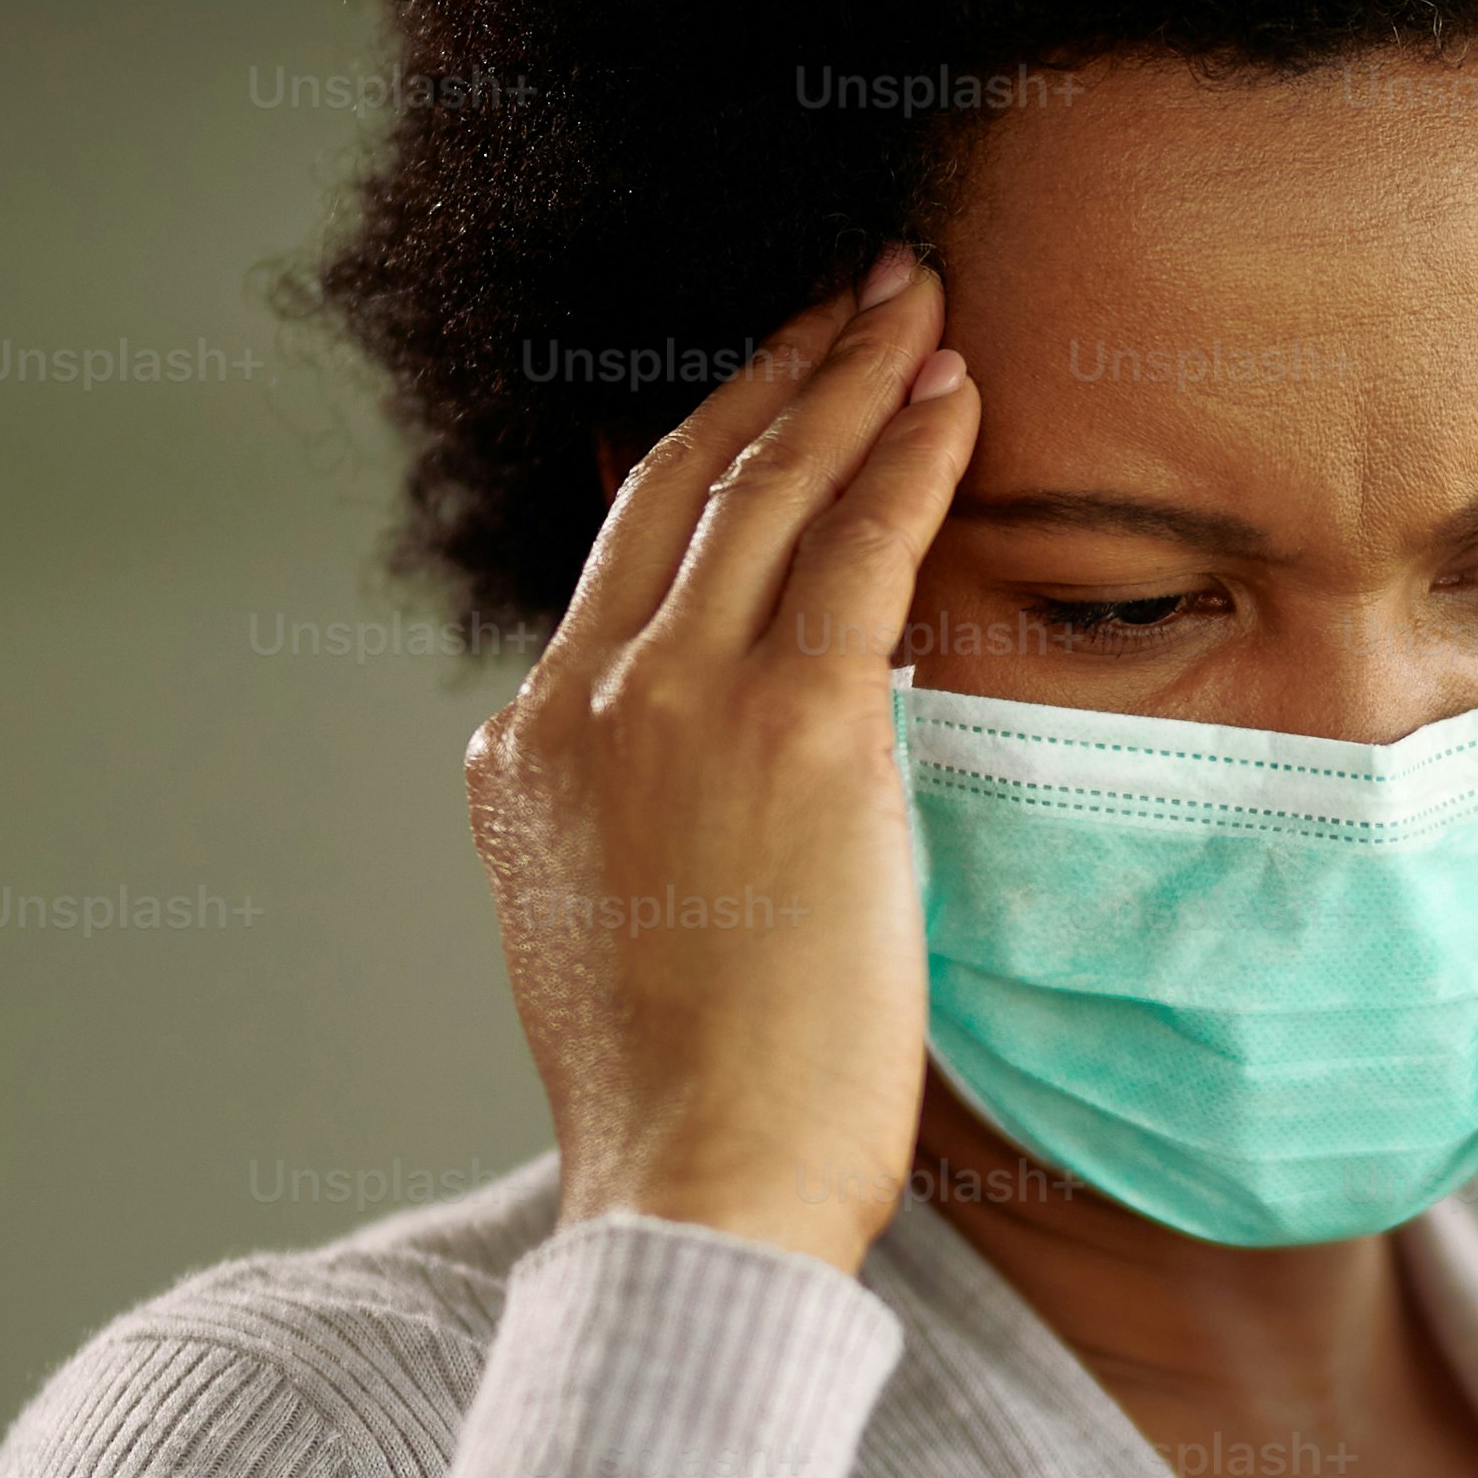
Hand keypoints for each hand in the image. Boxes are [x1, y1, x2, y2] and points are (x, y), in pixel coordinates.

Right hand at [466, 253, 978, 1279]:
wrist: (697, 1188)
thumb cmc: (686, 1105)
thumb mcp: (607, 930)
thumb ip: (627, 820)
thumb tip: (691, 754)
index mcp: (522, 755)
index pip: (618, 555)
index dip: (699, 448)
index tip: (764, 384)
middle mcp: (579, 703)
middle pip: (685, 487)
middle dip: (780, 371)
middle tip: (856, 290)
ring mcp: (678, 706)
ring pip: (772, 490)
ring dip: (854, 378)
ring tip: (917, 302)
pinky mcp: (791, 730)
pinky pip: (859, 550)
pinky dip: (907, 456)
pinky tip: (955, 394)